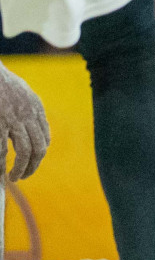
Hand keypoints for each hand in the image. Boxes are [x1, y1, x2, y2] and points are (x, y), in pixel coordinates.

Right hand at [0, 65, 47, 181]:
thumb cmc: (0, 81)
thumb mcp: (20, 92)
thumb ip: (25, 108)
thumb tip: (24, 125)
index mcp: (35, 107)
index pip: (45, 136)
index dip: (39, 152)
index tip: (32, 161)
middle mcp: (29, 114)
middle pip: (40, 147)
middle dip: (34, 165)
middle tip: (24, 176)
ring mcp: (14, 119)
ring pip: (25, 151)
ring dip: (21, 169)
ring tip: (13, 178)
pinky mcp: (0, 122)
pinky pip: (3, 149)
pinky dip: (1, 163)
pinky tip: (0, 172)